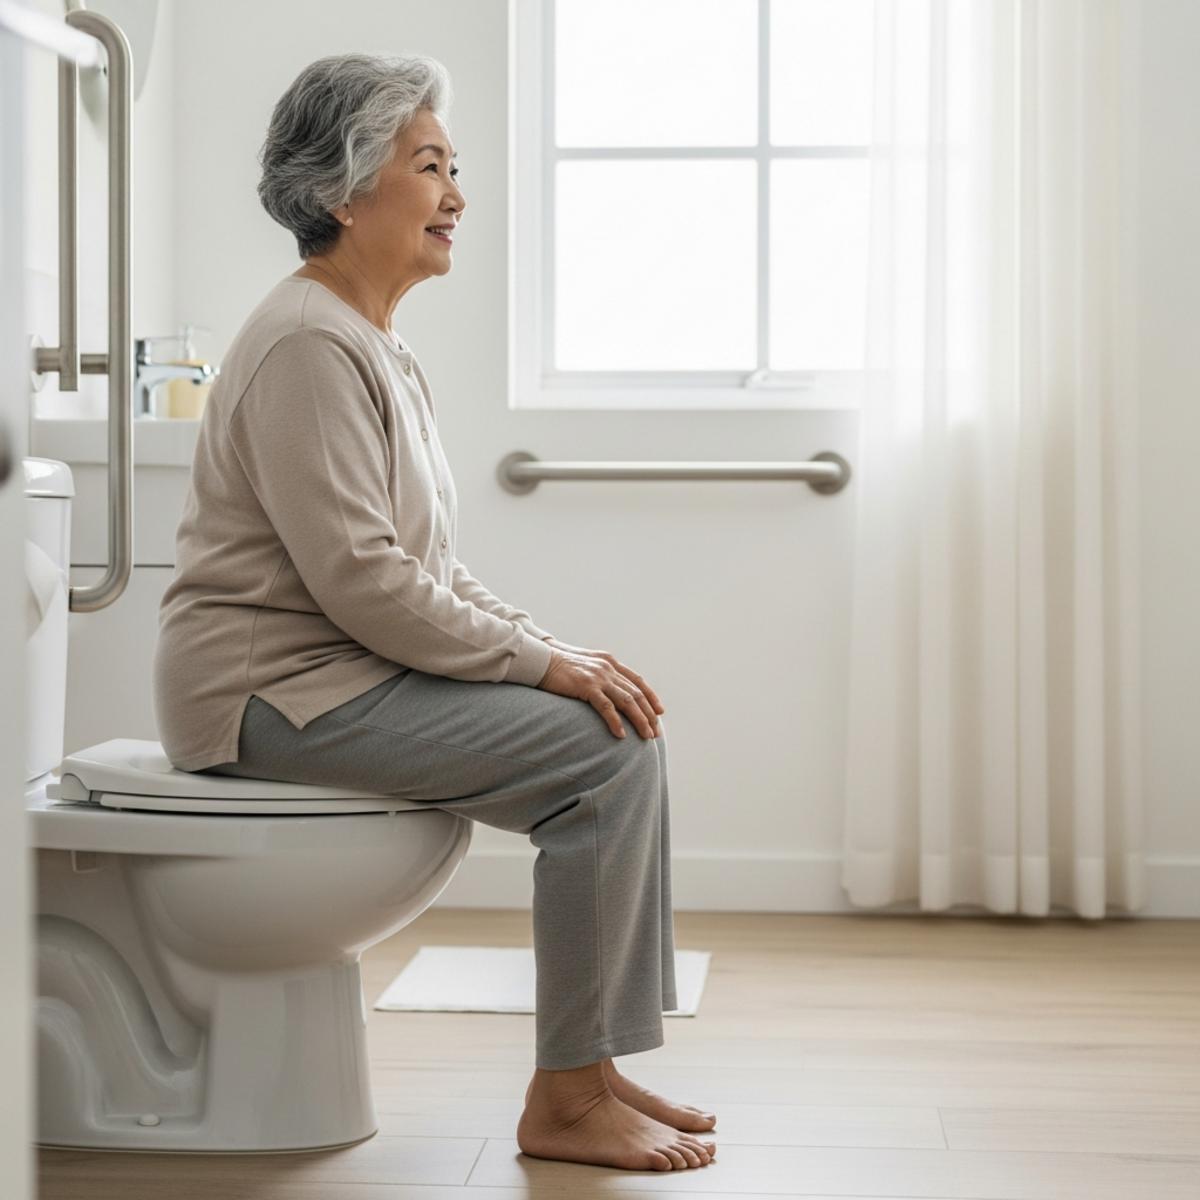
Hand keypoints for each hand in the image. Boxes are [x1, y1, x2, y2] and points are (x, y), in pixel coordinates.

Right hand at [536, 639, 664, 739]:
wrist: (541, 659)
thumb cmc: (559, 665)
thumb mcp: (586, 666)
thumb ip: (600, 675)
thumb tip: (609, 691)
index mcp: (610, 662)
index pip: (638, 681)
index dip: (651, 697)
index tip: (659, 712)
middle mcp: (608, 668)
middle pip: (636, 694)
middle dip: (649, 714)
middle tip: (655, 732)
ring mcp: (598, 676)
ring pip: (627, 701)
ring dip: (639, 720)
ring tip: (646, 736)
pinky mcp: (586, 686)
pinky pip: (606, 707)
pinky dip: (615, 722)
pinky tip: (621, 735)